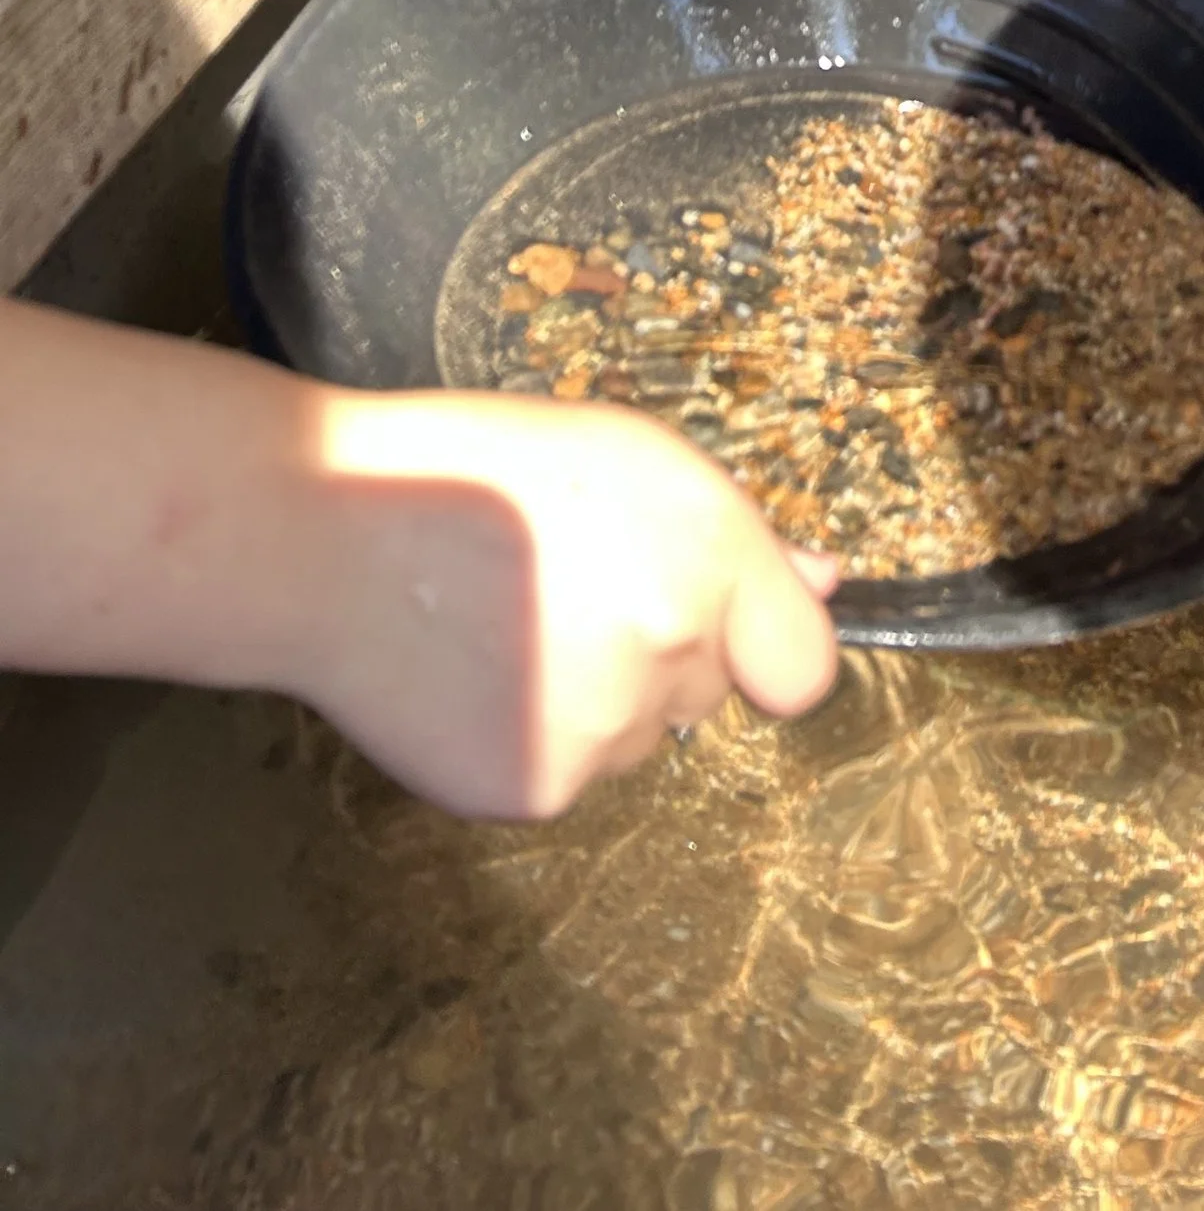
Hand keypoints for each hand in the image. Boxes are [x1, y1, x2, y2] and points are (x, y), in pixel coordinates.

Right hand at [306, 387, 840, 820]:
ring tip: (506, 623)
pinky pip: (565, 774)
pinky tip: (475, 675)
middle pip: (708, 692)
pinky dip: (531, 738)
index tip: (729, 632)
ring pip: (634, 735)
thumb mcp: (629, 457)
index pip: (803, 664)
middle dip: (662, 652)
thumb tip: (826, 580)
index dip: (768, 648)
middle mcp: (674, 651)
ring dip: (594, 697)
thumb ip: (738, 537)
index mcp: (709, 555)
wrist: (334, 537)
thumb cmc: (483, 471)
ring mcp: (605, 732)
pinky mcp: (535, 790)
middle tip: (570, 590)